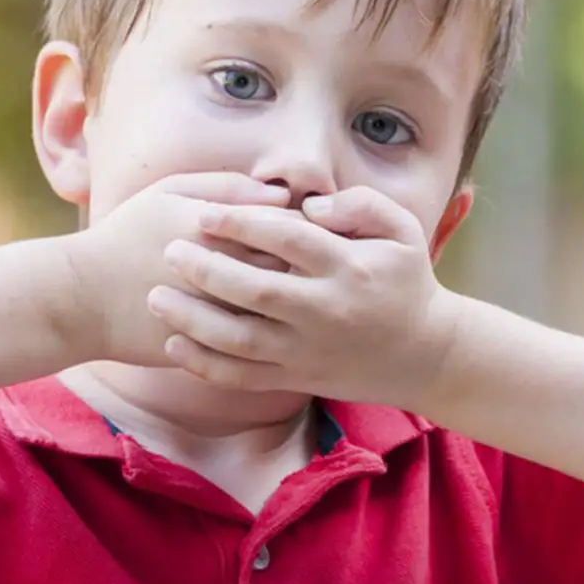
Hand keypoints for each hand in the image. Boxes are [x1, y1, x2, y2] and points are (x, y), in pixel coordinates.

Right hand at [53, 173, 290, 367]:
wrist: (81, 299)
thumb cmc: (125, 236)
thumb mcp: (169, 192)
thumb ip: (227, 186)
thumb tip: (283, 195)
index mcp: (221, 229)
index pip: (290, 226)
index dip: (303, 229)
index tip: (298, 232)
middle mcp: (226, 273)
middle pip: (294, 268)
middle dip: (304, 266)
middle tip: (303, 264)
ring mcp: (220, 315)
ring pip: (282, 310)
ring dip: (293, 302)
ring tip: (290, 294)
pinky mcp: (212, 350)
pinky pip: (259, 345)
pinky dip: (272, 333)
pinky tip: (267, 322)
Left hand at [147, 186, 460, 408]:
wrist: (426, 355)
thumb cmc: (407, 282)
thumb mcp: (403, 230)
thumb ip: (360, 204)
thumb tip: (309, 205)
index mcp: (349, 268)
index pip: (287, 239)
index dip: (242, 223)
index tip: (204, 213)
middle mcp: (326, 310)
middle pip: (256, 290)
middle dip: (207, 270)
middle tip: (170, 251)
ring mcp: (308, 350)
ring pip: (241, 339)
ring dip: (194, 320)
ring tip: (157, 297)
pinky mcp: (298, 379)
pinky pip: (244, 377)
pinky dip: (205, 366)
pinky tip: (173, 345)